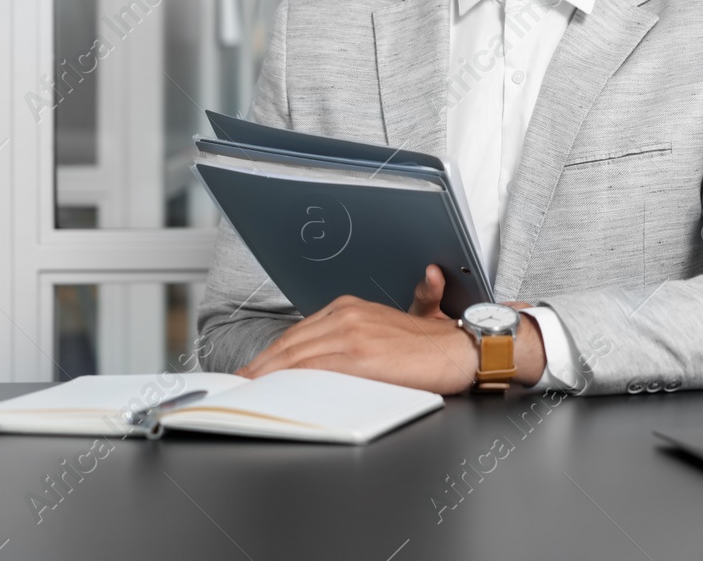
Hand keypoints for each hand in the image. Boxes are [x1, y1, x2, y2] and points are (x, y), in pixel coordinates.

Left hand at [234, 266, 545, 392]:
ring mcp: (351, 335)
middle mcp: (346, 316)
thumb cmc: (432, 344)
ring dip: (268, 379)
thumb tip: (374, 315)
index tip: (251, 374)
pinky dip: (292, 385)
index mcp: (348, 308)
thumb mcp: (396, 323)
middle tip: (238, 388)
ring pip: (296, 360)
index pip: (295, 335)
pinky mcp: (360, 358)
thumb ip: (371, 325)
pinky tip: (281, 395)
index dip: (269, 357)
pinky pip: (316, 373)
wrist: (463, 349)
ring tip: (250, 395)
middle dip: (260, 370)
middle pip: (289, 347)